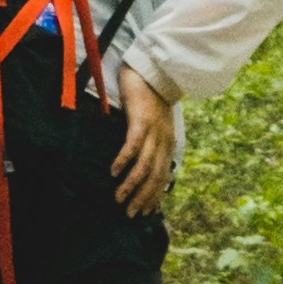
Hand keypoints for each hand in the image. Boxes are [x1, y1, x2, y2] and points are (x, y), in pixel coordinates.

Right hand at [109, 72, 178, 217]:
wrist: (153, 70)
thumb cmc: (150, 98)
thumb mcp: (156, 124)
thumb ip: (151, 142)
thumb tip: (141, 163)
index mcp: (168, 143)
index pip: (163, 177)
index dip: (154, 196)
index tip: (145, 213)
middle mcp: (164, 140)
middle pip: (155, 177)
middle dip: (143, 198)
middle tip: (130, 214)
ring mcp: (153, 131)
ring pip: (145, 165)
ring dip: (132, 185)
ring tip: (119, 199)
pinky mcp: (141, 120)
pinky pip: (133, 145)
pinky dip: (124, 160)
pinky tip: (114, 172)